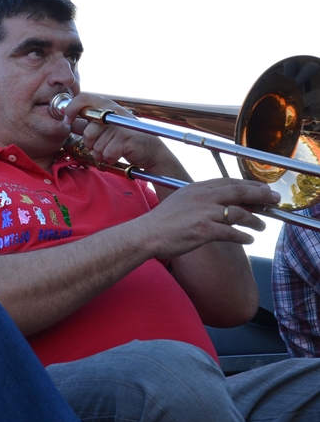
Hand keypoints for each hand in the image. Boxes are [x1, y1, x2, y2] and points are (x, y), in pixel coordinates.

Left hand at [61, 92, 178, 173]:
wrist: (151, 151)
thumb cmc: (125, 139)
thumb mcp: (106, 128)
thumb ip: (88, 124)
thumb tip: (69, 122)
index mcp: (107, 105)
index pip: (83, 98)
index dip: (71, 109)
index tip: (67, 121)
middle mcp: (114, 111)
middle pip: (87, 131)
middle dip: (90, 144)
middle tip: (102, 145)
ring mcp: (121, 124)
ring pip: (96, 146)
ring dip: (101, 153)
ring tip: (112, 150)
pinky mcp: (126, 138)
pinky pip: (106, 154)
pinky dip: (110, 159)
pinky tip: (118, 154)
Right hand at [134, 178, 279, 259]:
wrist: (147, 234)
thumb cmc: (162, 222)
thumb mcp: (180, 201)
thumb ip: (199, 200)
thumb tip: (217, 204)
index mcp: (196, 188)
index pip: (228, 182)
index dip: (248, 184)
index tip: (260, 188)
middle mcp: (202, 197)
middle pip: (239, 192)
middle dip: (260, 195)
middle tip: (274, 199)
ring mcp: (204, 213)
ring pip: (239, 213)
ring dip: (255, 220)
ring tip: (262, 225)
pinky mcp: (205, 230)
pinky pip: (232, 232)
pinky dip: (243, 236)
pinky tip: (248, 239)